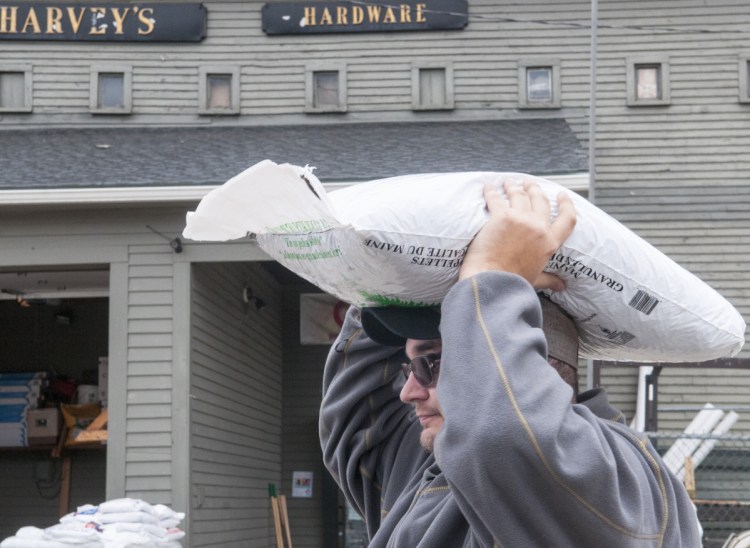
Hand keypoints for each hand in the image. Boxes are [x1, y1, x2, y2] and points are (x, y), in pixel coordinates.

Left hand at [459, 179, 575, 290]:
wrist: (492, 281)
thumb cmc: (513, 283)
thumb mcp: (536, 280)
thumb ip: (550, 280)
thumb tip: (562, 286)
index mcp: (550, 243)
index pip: (567, 219)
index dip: (566, 204)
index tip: (562, 195)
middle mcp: (538, 228)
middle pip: (540, 201)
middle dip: (535, 189)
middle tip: (530, 183)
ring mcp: (520, 219)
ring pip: (519, 196)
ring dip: (514, 187)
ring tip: (509, 182)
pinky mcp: (501, 216)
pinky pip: (496, 198)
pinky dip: (491, 191)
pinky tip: (488, 186)